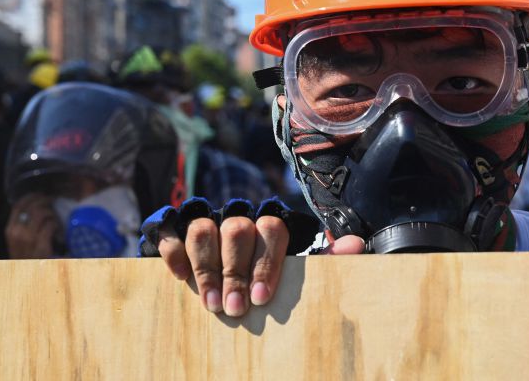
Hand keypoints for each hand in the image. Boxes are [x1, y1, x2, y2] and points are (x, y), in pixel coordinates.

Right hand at [5, 194, 62, 258]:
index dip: (31, 196)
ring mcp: (29, 241)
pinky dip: (56, 224)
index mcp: (10, 230)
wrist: (27, 278)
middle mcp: (17, 233)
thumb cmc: (26, 257)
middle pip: (32, 207)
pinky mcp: (42, 248)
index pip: (18, 205)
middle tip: (53, 202)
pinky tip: (57, 229)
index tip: (40, 194)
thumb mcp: (19, 240)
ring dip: (52, 213)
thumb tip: (35, 206)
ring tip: (55, 217)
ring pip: (42, 214)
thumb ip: (23, 225)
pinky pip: (50, 226)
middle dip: (45, 201)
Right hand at [158, 218, 364, 316]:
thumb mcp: (297, 270)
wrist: (228, 274)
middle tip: (235, 309)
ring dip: (206, 268)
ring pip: (204, 228)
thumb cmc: (268, 276)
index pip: (271, 228)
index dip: (266, 262)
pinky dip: (174, 253)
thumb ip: (326, 260)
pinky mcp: (177, 230)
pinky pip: (172, 231)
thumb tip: (356, 244)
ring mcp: (208, 223)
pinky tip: (179, 278)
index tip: (261, 298)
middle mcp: (238, 220)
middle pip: (237, 229)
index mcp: (268, 227)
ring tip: (211, 304)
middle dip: (235, 272)